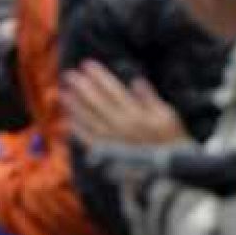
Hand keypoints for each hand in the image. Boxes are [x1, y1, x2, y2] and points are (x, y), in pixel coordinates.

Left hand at [62, 62, 187, 146]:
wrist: (170, 170)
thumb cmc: (172, 140)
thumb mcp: (167, 115)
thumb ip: (150, 98)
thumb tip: (136, 81)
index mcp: (136, 114)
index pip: (113, 90)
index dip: (99, 76)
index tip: (87, 64)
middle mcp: (121, 126)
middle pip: (97, 103)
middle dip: (82, 87)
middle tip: (69, 75)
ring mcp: (113, 140)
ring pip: (89, 120)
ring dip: (75, 106)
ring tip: (63, 93)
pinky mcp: (109, 154)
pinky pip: (90, 140)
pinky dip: (78, 130)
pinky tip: (69, 119)